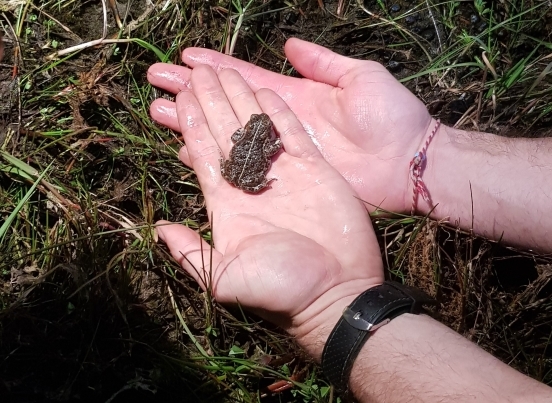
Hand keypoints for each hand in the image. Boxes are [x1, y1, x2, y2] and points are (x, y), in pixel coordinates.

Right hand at [148, 38, 433, 212]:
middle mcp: (281, 126)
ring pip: (227, 137)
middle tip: (154, 85)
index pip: (245, 80)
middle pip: (226, 107)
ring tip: (159, 114)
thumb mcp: (360, 77)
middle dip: (191, 95)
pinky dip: (216, 161)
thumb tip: (288, 44)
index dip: (214, 69)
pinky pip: (243, 170)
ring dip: (193, 125)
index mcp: (296, 98)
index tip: (183, 59)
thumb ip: (323, 63)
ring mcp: (281, 156)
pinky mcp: (286, 180)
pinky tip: (189, 152)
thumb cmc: (392, 117)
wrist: (411, 165)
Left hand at [156, 65, 383, 357]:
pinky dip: (280, 112)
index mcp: (228, 203)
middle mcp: (252, 184)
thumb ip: (192, 254)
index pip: (204, 153)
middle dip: (211, 100)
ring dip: (240, 98)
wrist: (337, 292)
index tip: (181, 93)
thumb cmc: (281, 290)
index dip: (192, 122)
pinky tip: (267, 89)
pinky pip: (294, 134)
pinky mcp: (315, 171)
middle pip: (226, 132)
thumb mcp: (226, 279)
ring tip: (226, 69)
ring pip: (257, 127)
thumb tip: (159, 230)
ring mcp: (285, 175)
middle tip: (199, 70)